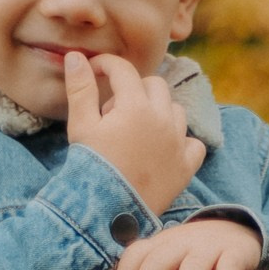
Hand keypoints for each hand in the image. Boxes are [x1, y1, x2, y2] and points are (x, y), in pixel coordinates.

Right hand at [63, 49, 206, 216]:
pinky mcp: (186, 167)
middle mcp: (163, 120)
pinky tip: (164, 148)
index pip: (123, 70)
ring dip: (158, 111)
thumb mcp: (81, 126)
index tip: (94, 70)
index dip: (106, 64)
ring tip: (136, 128)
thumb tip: (75, 56)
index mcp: (136, 106)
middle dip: (133, 88)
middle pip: (154, 85)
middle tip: (112, 110)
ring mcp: (178, 143)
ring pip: (175, 110)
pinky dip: (181, 140)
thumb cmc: (91, 168)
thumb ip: (80, 88)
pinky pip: (193, 143)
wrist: (107, 212)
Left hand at [112, 215, 263, 269]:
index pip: (136, 255)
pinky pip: (229, 268)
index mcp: (162, 243)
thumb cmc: (195, 254)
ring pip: (193, 266)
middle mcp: (183, 242)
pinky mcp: (236, 253)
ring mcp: (210, 246)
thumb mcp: (170, 258)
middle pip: (159, 261)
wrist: (237, 230)